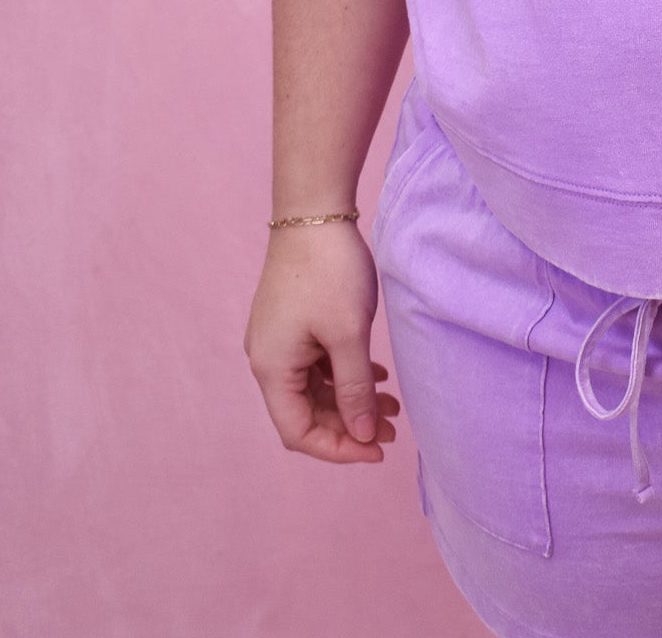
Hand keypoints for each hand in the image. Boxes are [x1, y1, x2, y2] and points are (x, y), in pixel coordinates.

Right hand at [244, 222, 400, 462]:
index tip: (378, 448)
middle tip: (393, 428)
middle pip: (306, 412)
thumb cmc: (329, 272)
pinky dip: (345, 373)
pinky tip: (377, 373)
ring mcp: (279, 339)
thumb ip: (355, 388)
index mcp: (272, 369)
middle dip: (349, 424)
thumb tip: (363, 433)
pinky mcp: (293, 321)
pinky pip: (316, 363)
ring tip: (393, 404)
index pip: (298, 432)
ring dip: (351, 398)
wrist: (314, 212)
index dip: (338, 448)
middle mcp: (268, 359)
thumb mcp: (348, 334)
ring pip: (314, 387)